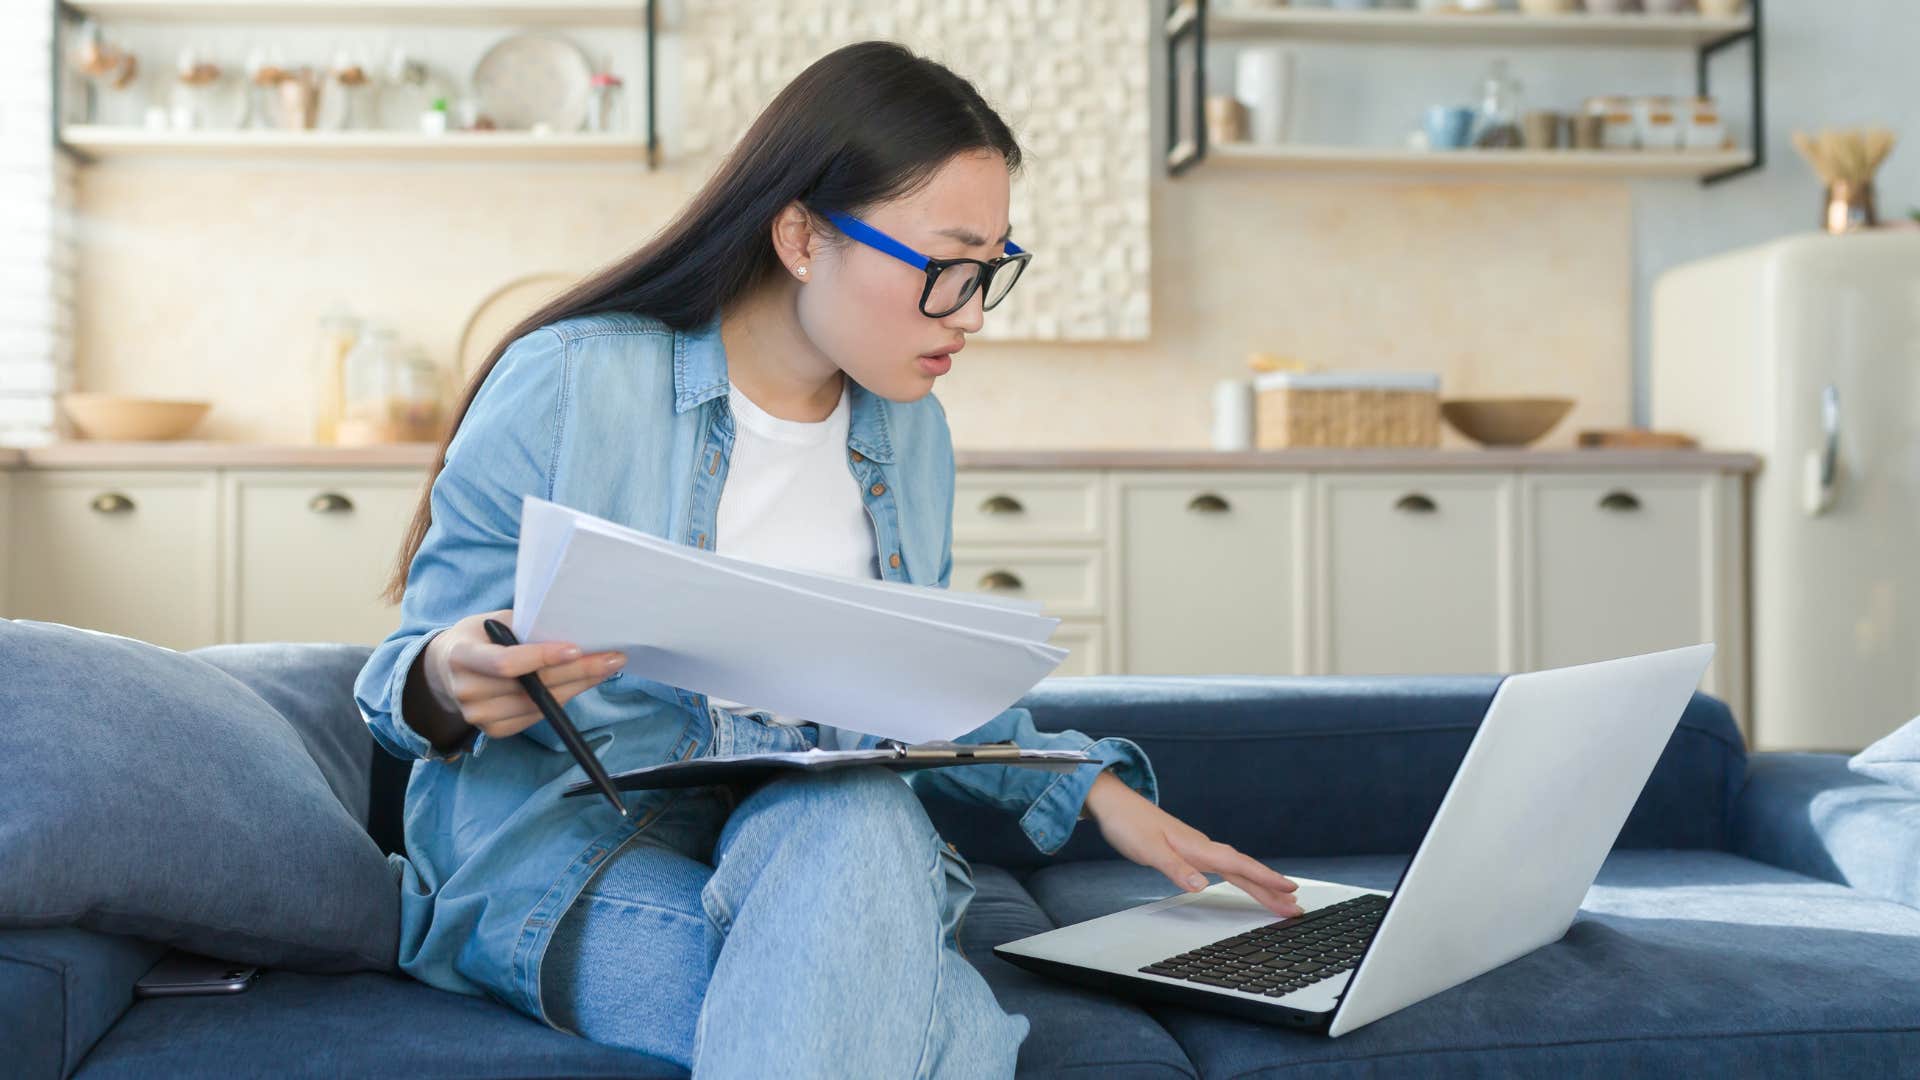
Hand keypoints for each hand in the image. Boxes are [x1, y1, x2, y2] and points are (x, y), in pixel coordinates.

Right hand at [421, 608, 628, 742]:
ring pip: (540, 705)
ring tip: (606, 668)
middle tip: (612, 658)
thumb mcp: (493, 621)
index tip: (577, 648)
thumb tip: (574, 628)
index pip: (505, 663)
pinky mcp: (493, 731)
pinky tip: (583, 683)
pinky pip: (536, 718)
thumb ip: (524, 625)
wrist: (447, 670)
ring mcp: (478, 717)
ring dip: (578, 687)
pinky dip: (563, 700)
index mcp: (461, 656)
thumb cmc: (479, 637)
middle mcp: (466, 691)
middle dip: (578, 672)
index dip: (542, 657)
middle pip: (531, 687)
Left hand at [1081, 772, 1301, 917]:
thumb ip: (1175, 868)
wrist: (1113, 803)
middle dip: (1271, 888)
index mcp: (1198, 847)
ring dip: (1259, 884)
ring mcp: (1197, 847)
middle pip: (1244, 870)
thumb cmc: (1128, 824)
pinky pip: (1224, 866)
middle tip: (1295, 906)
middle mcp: (1202, 846)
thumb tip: (1201, 886)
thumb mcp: (1148, 850)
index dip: (1266, 879)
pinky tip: (1244, 881)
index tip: (1290, 890)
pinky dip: (1240, 876)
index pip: (1239, 866)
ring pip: (1236, 868)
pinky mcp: (1189, 849)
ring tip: (1280, 898)